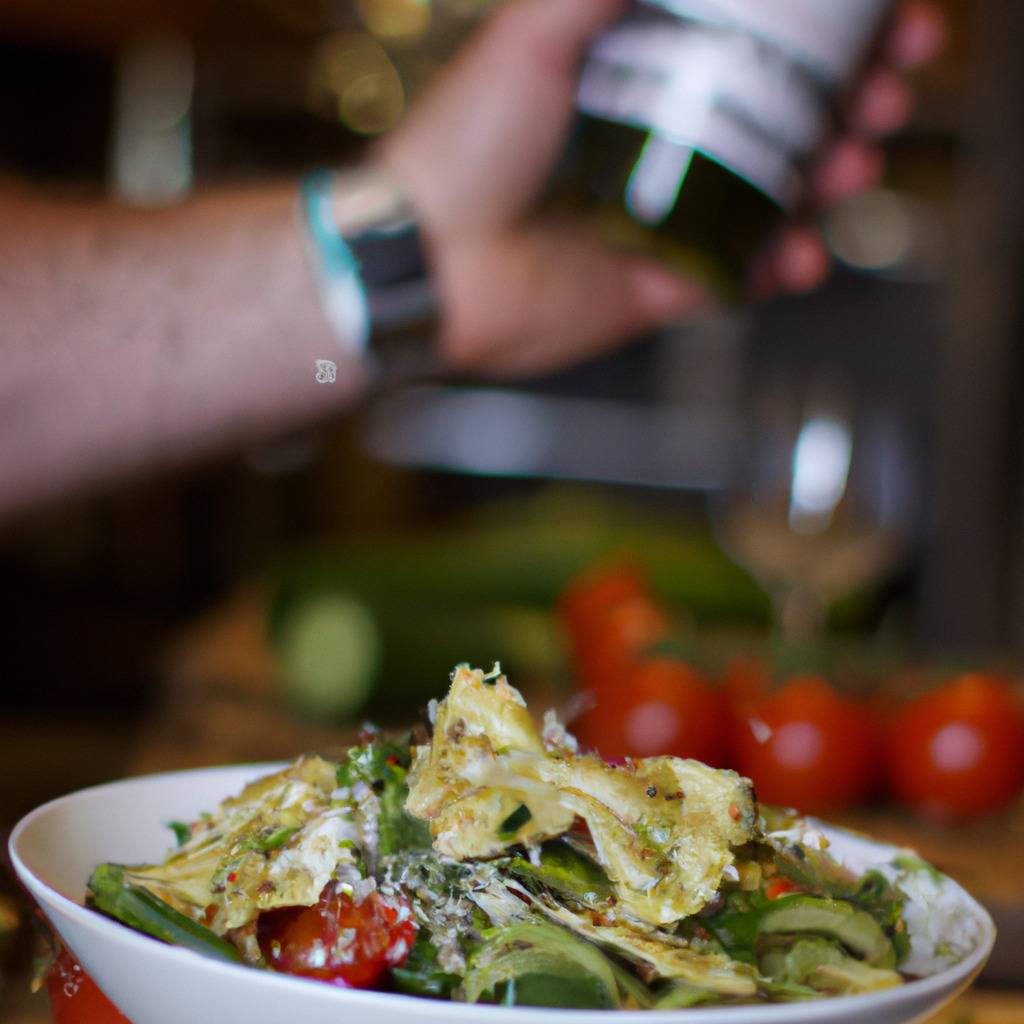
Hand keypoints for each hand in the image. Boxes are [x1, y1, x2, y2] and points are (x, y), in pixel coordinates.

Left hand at [381, 0, 945, 376]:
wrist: (429, 261)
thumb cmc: (464, 145)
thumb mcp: (533, 35)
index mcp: (632, 81)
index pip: (743, 50)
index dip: (813, 37)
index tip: (878, 25)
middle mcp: (653, 148)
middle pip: (774, 122)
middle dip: (843, 105)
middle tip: (884, 96)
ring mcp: (660, 220)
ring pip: (770, 199)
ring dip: (826, 181)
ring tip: (851, 165)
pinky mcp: (658, 287)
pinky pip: (738, 275)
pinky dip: (781, 267)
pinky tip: (803, 255)